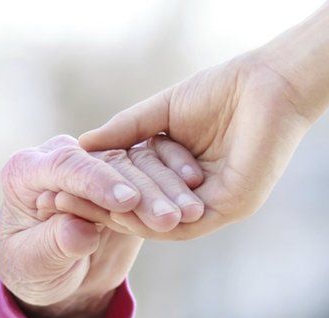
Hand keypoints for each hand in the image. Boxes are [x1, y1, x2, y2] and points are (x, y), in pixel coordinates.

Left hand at [0, 135, 200, 317]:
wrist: (51, 276)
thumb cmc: (33, 270)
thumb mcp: (35, 264)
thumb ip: (53, 244)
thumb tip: (78, 232)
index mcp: (28, 170)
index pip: (66, 165)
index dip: (98, 182)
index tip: (126, 201)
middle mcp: (64, 158)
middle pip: (109, 163)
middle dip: (142, 190)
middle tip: (169, 217)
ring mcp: (98, 165)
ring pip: (138, 165)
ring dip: (167, 189)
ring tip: (191, 215)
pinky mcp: (126, 177)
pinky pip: (155, 173)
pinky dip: (176, 186)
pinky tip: (196, 203)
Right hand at [76, 50, 312, 239]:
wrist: (267, 84)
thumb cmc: (221, 91)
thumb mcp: (160, 113)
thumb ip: (125, 132)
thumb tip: (81, 146)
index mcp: (182, 177)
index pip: (135, 193)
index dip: (99, 193)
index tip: (61, 190)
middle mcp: (197, 197)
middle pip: (144, 211)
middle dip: (103, 210)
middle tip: (64, 207)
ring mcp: (214, 206)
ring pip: (162, 221)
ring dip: (124, 216)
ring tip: (86, 209)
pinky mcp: (230, 207)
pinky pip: (186, 223)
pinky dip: (152, 218)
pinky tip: (123, 209)